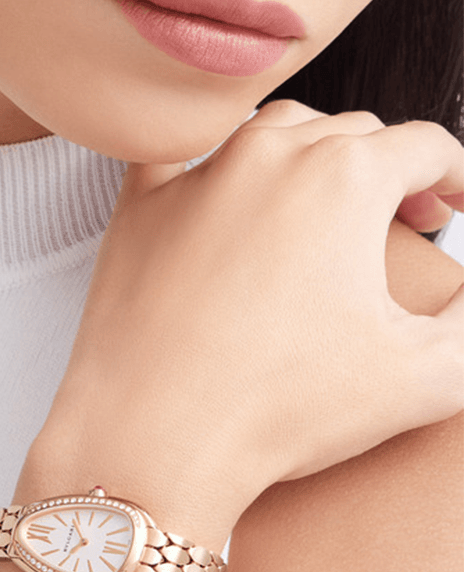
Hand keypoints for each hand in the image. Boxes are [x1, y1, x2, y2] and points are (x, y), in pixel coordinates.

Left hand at [28, 101, 463, 543]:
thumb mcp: (425, 376)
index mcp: (346, 177)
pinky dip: (215, 164)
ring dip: (312, 154)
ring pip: (272, 133)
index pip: (424, 146)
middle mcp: (268, 156)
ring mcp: (195, 176)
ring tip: (327, 201)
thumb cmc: (281, 411)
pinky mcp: (139, 207)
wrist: (154, 439)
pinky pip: (180, 157)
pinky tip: (227, 191)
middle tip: (406, 215)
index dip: (456, 175)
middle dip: (390, 167)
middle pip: (351, 132)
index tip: (457, 204)